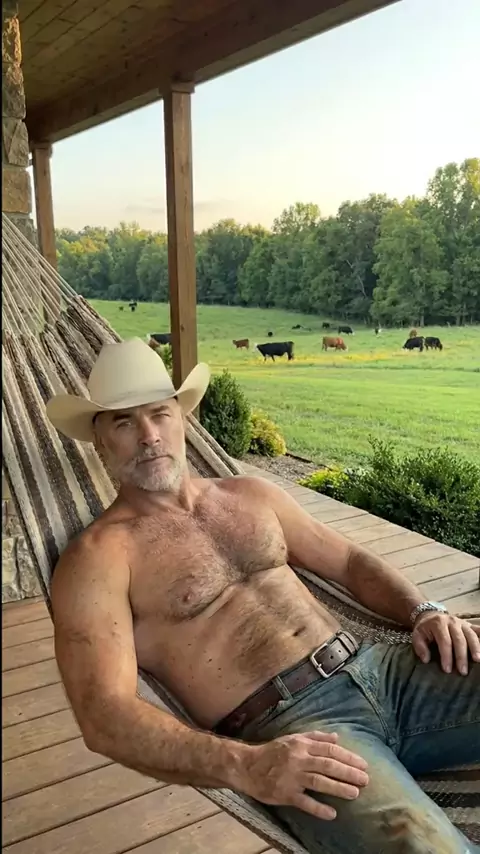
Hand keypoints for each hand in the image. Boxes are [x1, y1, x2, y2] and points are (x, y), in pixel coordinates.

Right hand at [239, 731, 368, 819]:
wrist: (248, 766)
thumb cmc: (273, 751)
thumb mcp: (293, 738)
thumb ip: (315, 737)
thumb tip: (337, 737)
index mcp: (301, 745)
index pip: (329, 750)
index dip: (348, 757)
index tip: (363, 764)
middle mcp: (298, 759)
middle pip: (328, 765)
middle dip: (348, 772)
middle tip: (365, 780)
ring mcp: (292, 777)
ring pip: (319, 782)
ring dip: (338, 788)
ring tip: (355, 793)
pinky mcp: (285, 794)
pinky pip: (304, 802)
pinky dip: (318, 808)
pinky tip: (332, 813)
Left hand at [412, 612, 479, 674]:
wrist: (430, 615)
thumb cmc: (424, 628)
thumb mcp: (417, 635)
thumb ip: (419, 647)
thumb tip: (426, 660)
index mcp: (439, 624)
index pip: (445, 641)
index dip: (446, 656)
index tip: (447, 670)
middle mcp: (452, 622)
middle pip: (460, 640)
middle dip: (461, 656)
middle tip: (462, 671)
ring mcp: (462, 623)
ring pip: (471, 635)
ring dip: (475, 648)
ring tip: (478, 661)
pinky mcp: (469, 625)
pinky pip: (478, 630)